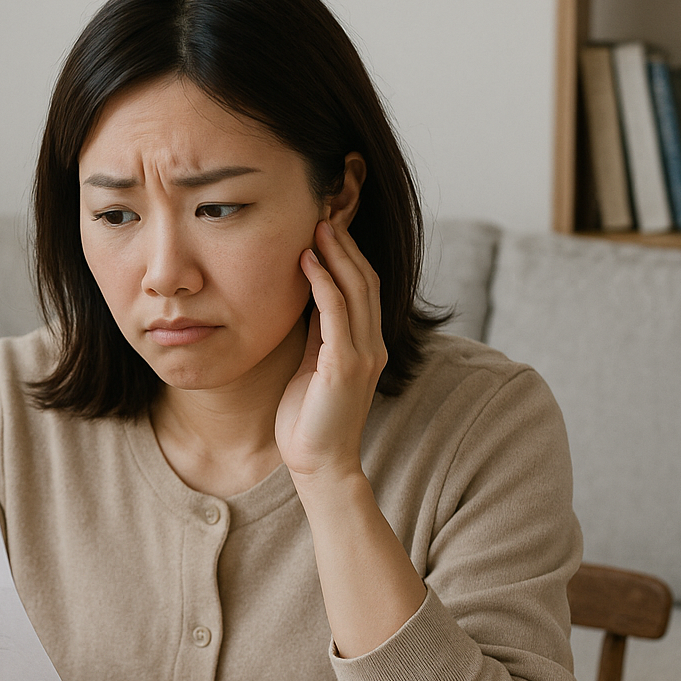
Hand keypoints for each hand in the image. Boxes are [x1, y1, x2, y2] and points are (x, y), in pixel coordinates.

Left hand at [274, 219, 386, 481]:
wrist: (319, 465)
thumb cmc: (310, 421)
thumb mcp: (312, 367)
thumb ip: (317, 335)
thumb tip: (308, 300)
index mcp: (367, 346)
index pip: (364, 289)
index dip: (348, 257)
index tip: (326, 230)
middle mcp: (373, 346)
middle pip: (366, 281)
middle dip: (345, 246)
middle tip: (322, 215)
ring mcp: (363, 355)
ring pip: (356, 290)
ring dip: (336, 255)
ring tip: (316, 228)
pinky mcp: (345, 365)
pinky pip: (337, 313)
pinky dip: (323, 283)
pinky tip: (308, 262)